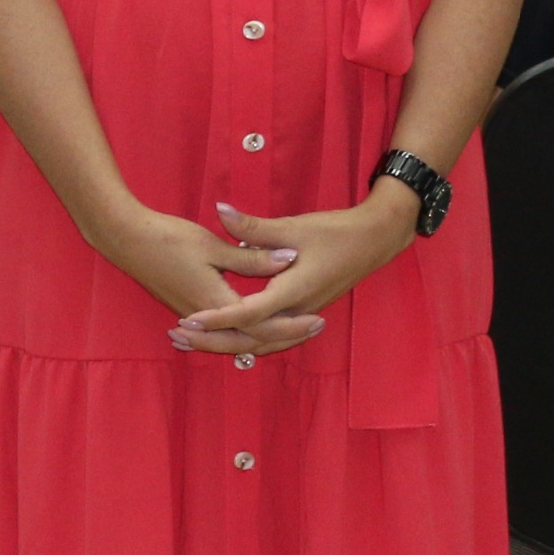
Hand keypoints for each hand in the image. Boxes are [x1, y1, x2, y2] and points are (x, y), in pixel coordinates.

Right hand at [83, 200, 298, 327]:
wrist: (126, 239)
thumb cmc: (167, 238)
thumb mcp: (213, 245)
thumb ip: (251, 256)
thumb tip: (289, 259)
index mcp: (216, 302)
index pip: (262, 326)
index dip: (292, 325)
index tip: (318, 318)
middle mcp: (206, 317)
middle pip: (252, 340)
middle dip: (285, 336)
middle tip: (315, 327)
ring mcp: (194, 314)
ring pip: (236, 339)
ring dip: (266, 336)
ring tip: (294, 329)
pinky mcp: (187, 307)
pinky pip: (223, 331)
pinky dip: (243, 332)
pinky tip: (255, 325)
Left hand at [167, 189, 418, 356]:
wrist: (375, 241)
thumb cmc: (337, 232)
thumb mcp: (293, 226)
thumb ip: (253, 227)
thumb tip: (220, 211)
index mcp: (293, 292)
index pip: (247, 314)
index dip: (216, 319)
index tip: (188, 321)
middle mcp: (297, 311)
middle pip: (250, 339)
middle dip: (213, 341)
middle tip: (179, 338)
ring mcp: (302, 316)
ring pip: (261, 343)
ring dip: (227, 343)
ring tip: (194, 342)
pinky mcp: (304, 313)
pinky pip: (272, 338)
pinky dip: (248, 340)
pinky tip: (229, 336)